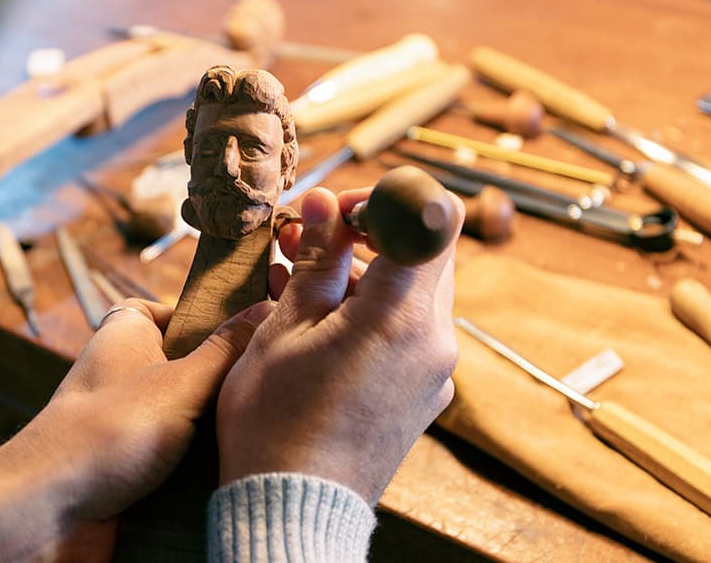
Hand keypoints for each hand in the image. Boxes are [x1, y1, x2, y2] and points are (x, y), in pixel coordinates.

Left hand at [0, 298, 273, 562]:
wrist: (48, 509)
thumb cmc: (107, 431)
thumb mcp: (181, 382)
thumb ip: (225, 349)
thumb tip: (264, 308)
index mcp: (126, 332)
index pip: (172, 308)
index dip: (209, 316)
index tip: (250, 329)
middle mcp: (124, 371)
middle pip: (189, 363)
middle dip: (225, 379)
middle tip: (268, 386)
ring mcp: (126, 419)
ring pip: (188, 413)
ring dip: (215, 427)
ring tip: (259, 428)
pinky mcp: (129, 462)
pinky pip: (176, 455)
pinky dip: (198, 463)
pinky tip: (229, 467)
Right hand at [217, 186, 462, 503]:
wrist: (294, 511)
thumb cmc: (275, 424)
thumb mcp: (283, 330)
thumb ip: (316, 261)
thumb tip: (324, 204)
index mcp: (399, 317)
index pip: (434, 216)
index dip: (388, 199)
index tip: (338, 212)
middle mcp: (434, 341)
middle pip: (423, 252)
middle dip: (366, 233)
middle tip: (306, 240)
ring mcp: (434, 371)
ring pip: (412, 293)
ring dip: (364, 273)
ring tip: (298, 280)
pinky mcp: (424, 395)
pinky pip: (407, 333)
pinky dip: (371, 314)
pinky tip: (318, 324)